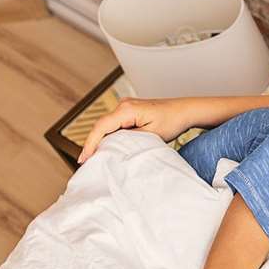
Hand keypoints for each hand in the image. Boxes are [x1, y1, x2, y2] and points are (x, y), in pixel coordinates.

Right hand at [79, 97, 195, 161]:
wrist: (184, 111)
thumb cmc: (172, 121)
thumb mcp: (152, 136)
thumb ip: (131, 141)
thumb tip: (114, 149)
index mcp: (127, 109)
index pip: (102, 126)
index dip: (91, 143)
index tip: (84, 159)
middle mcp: (123, 105)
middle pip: (100, 126)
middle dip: (92, 144)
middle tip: (85, 163)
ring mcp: (125, 107)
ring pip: (106, 125)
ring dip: (100, 140)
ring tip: (93, 158)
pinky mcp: (129, 112)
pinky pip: (114, 124)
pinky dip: (109, 136)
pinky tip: (107, 148)